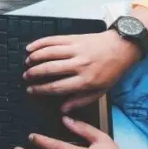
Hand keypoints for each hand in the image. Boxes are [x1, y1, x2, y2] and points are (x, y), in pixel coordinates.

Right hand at [23, 30, 140, 111]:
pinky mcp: (74, 39)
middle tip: (26, 76)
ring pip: (48, 53)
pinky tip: (30, 48)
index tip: (31, 90)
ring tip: (27, 63)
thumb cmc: (111, 71)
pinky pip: (52, 40)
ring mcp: (76, 50)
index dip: (40, 89)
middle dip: (33, 73)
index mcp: (86, 80)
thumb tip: (63, 109)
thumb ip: (81, 101)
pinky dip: (39, 43)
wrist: (122, 47)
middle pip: (49, 69)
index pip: (57, 87)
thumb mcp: (100, 91)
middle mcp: (79, 65)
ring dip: (34, 58)